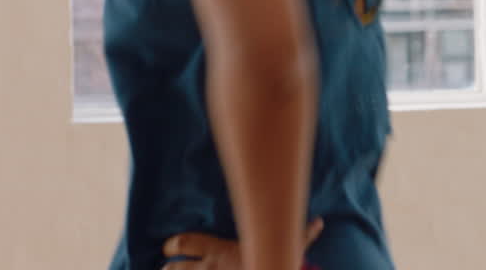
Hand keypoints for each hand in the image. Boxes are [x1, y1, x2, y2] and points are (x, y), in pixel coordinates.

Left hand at [162, 218, 324, 269]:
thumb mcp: (292, 251)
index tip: (168, 246)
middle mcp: (208, 268)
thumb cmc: (276, 266)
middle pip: (175, 267)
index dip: (174, 244)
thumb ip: (304, 235)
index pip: (186, 242)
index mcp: (221, 251)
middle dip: (167, 268)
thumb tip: (320, 221)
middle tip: (165, 267)